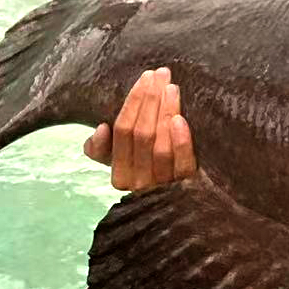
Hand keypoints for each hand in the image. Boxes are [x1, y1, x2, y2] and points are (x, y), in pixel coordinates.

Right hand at [83, 67, 195, 190]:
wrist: (185, 214)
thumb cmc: (150, 175)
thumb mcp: (124, 165)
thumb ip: (104, 150)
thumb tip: (100, 128)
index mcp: (119, 175)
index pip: (122, 133)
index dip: (132, 103)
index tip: (145, 78)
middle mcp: (138, 183)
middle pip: (141, 135)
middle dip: (150, 100)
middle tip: (162, 74)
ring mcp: (163, 187)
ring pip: (159, 147)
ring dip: (165, 113)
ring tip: (172, 87)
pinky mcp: (187, 189)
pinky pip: (182, 164)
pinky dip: (180, 141)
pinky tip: (180, 119)